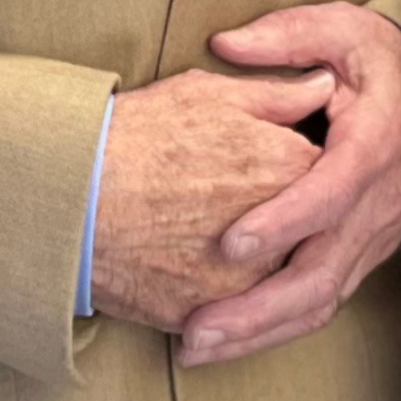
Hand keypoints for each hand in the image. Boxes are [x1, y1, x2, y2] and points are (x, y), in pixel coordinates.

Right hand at [92, 64, 327, 332]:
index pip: (329, 174)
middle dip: (291, 224)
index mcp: (291, 170)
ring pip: (276, 281)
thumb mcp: (210, 95)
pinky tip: (205, 276)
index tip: (285, 162)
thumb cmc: (138, 136)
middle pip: (308, 233)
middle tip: (249, 208)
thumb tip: (324, 84)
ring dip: (265, 269)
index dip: (304, 167)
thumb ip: (277, 93)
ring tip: (224, 244)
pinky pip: (234, 315)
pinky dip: (228, 302)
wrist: (70, 198)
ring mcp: (247, 282)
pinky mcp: (210, 316)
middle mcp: (282, 233)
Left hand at [176, 5, 400, 368]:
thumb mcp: (338, 28)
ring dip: (259, 331)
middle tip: (196, 331)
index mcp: (380, 140)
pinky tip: (228, 340)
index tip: (230, 244)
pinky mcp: (366, 253)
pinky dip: (276, 327)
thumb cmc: (376, 59)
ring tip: (196, 348)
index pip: (334, 191)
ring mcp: (378, 234)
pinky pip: (325, 301)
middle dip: (259, 310)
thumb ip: (284, 37)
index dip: (285, 221)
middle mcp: (383, 200)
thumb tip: (224, 44)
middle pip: (325, 272)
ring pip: (324, 299)